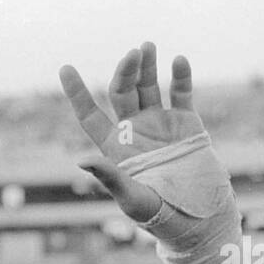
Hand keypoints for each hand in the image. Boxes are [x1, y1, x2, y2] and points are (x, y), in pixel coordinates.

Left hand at [59, 42, 205, 222]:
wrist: (198, 217)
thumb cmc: (159, 215)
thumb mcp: (132, 199)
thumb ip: (110, 178)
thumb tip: (81, 161)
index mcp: (115, 147)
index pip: (90, 115)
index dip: (77, 92)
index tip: (65, 67)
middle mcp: (135, 131)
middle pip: (122, 92)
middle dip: (125, 71)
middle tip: (134, 53)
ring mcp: (161, 125)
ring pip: (149, 87)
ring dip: (147, 66)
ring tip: (146, 46)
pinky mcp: (187, 124)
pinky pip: (182, 94)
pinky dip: (181, 76)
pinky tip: (178, 60)